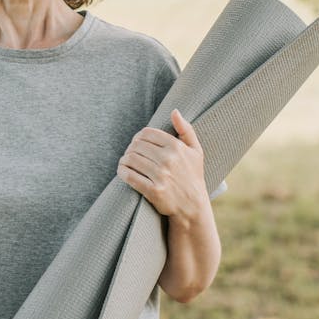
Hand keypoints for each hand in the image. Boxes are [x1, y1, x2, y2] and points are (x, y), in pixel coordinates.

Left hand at [117, 109, 209, 229]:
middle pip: (137, 145)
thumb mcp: (196, 151)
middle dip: (130, 148)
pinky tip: (122, 171)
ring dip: (124, 160)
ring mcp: (161, 176)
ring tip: (125, 162)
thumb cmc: (193, 176)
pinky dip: (122, 172)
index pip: (146, 133)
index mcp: (176, 147)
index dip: (138, 137)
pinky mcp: (154, 191)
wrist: (193, 207)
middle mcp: (169, 160)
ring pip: (131, 159)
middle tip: (130, 154)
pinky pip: (130, 176)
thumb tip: (174, 111)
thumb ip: (186, 129)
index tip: (137, 143)